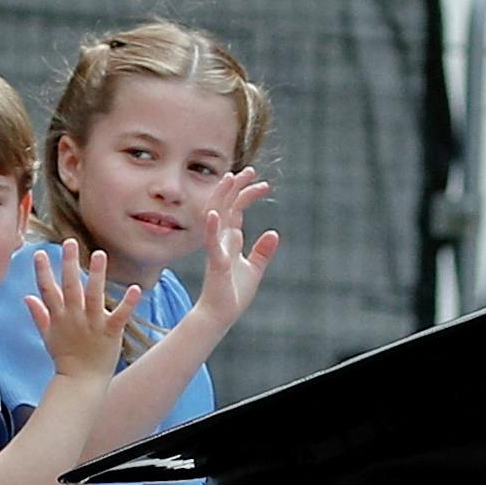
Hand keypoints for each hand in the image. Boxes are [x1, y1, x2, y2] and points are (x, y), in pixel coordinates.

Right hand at [26, 242, 139, 383]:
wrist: (81, 381)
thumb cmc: (65, 358)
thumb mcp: (48, 336)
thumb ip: (39, 315)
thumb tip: (27, 297)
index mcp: (59, 317)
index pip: (47, 290)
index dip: (42, 271)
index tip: (39, 253)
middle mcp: (74, 317)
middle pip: (70, 287)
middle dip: (69, 264)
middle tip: (69, 242)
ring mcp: (93, 324)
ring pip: (93, 295)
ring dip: (97, 275)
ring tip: (99, 254)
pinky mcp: (110, 332)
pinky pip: (120, 315)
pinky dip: (128, 303)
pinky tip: (135, 288)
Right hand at [196, 167, 279, 327]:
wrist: (220, 315)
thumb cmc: (233, 293)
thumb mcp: (254, 269)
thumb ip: (262, 251)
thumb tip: (274, 233)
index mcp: (230, 240)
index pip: (237, 209)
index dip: (247, 194)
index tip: (263, 184)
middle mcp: (221, 240)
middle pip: (226, 205)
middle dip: (236, 187)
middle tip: (250, 170)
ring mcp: (217, 249)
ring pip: (216, 216)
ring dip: (222, 197)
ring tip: (231, 177)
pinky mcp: (215, 262)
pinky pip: (211, 242)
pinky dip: (213, 227)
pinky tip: (215, 214)